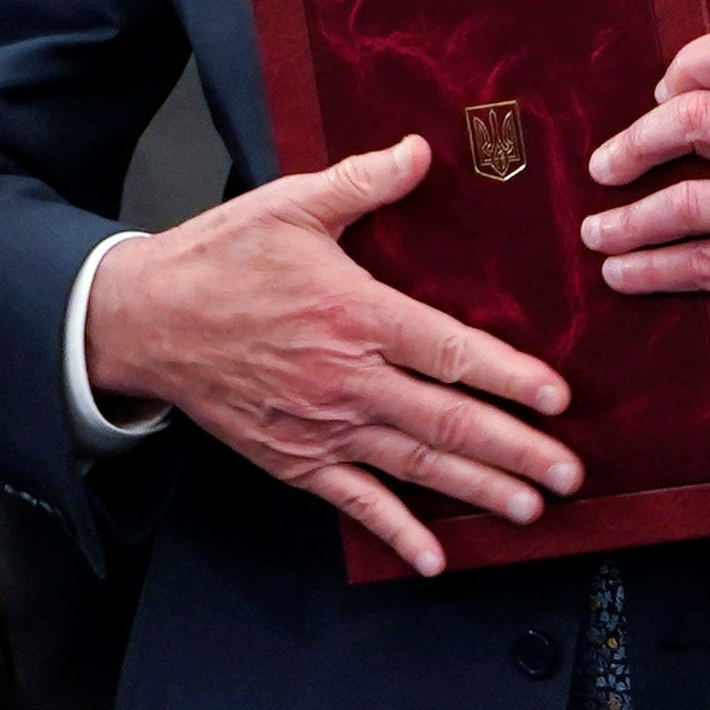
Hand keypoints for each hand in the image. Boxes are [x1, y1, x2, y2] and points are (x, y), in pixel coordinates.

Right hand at [83, 136, 581, 577]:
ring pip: (414, 466)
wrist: (138, 320)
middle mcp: (345, 379)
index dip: (510, 378)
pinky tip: (435, 560)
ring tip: (530, 509)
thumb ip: (363, 181)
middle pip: (447, 421)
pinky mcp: (292, 458)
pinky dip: (396, 532)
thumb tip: (422, 149)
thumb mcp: (289, 205)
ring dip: (477, 490)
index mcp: (355, 315)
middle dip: (516, 451)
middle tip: (571, 475)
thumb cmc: (218, 259)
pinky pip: (353, 502)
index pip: (450, 352)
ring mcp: (320, 426)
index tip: (560, 399)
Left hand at [583, 29, 709, 388]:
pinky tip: (619, 273)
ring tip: (596, 231)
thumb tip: (666, 107)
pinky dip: (645, 270)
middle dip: (636, 143)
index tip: (659, 96)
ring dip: (624, 221)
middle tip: (605, 167)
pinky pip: (694, 264)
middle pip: (698, 118)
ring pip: (683, 202)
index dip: (690, 65)